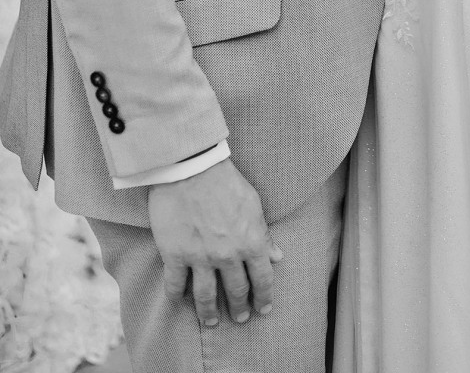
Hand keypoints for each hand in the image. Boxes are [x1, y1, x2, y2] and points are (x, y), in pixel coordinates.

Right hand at [148, 158, 282, 326]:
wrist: (191, 167)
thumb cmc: (225, 180)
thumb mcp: (253, 204)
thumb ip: (264, 233)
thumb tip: (277, 255)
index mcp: (251, 242)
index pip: (262, 279)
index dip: (264, 297)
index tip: (263, 309)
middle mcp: (227, 255)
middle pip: (236, 291)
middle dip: (240, 308)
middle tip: (240, 318)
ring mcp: (200, 258)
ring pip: (206, 296)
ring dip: (209, 312)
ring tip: (211, 321)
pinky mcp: (174, 255)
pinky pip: (175, 285)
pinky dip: (177, 297)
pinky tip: (179, 302)